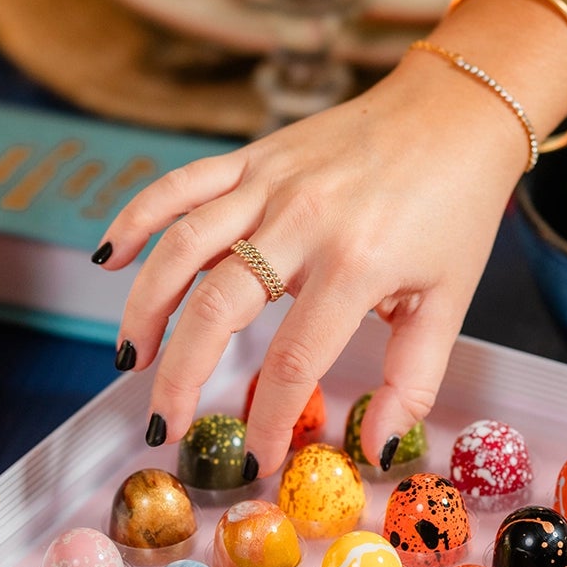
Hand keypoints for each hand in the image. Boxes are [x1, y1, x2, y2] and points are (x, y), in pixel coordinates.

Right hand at [95, 55, 531, 474]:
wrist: (457, 107)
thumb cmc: (455, 208)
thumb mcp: (449, 302)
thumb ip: (411, 379)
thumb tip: (374, 447)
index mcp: (357, 263)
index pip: (293, 360)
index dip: (265, 419)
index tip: (254, 459)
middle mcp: (303, 220)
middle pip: (217, 309)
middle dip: (180, 377)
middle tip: (165, 427)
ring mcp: (270, 182)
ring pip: (183, 248)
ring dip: (145, 309)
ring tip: (128, 362)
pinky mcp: (253, 155)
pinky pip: (180, 185)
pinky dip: (137, 217)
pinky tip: (109, 258)